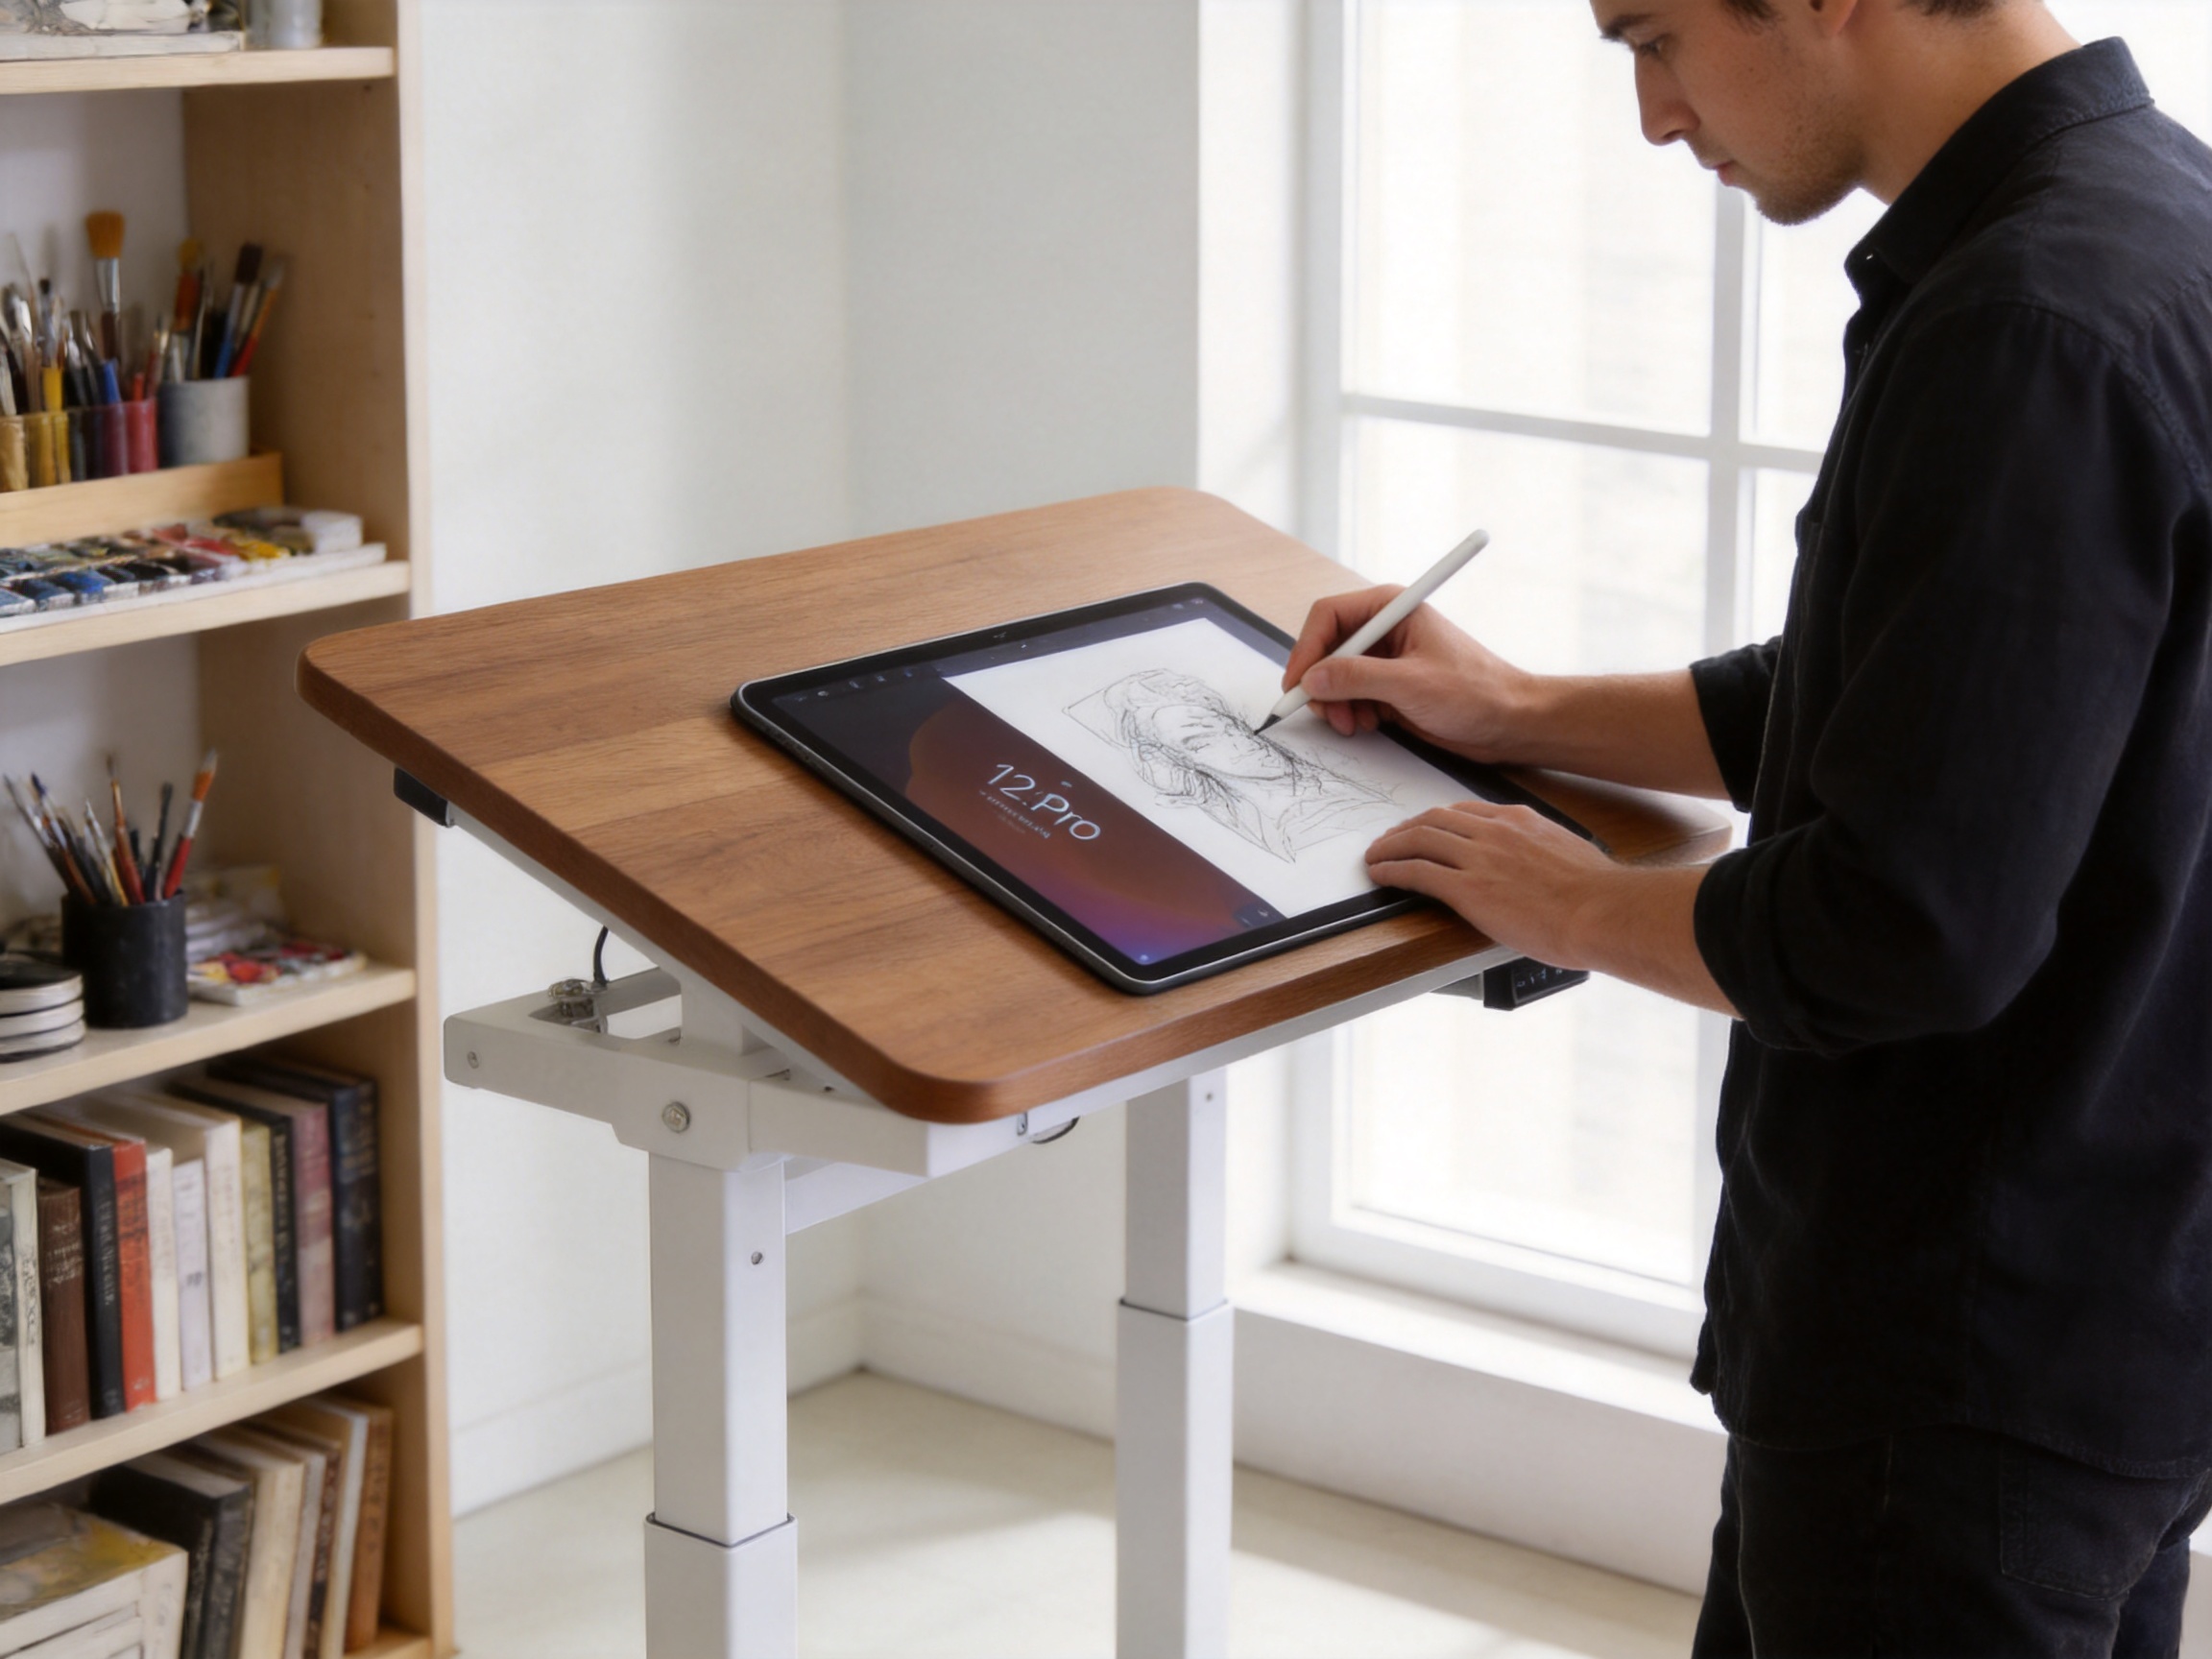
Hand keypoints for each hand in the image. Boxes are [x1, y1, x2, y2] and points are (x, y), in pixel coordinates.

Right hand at [1282, 587, 1535, 757]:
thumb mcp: (1411, 684)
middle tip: (1327, 714)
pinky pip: (1350, 695)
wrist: (1509, 722)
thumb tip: (1312, 678)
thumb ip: (1358, 678)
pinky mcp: (1388, 686)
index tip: (1298, 684)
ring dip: (1335, 703)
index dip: (1307, 649)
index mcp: (1392, 608)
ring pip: (1334, 676)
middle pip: (1326, 648)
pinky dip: (1350, 713)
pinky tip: (1368, 725)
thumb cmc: (1475, 692)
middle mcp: (1384, 629)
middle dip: (1321, 683)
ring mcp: (1385, 659)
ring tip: (1353, 725)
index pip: (1329, 616)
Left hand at [1365, 800, 1616, 967]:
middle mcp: (1495, 831)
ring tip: (1375, 856)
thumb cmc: (1596, 895)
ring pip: (1418, 840)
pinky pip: (1417, 871)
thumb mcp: (1568, 853)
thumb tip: (1539, 865)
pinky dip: (1392, 870)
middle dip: (1405, 829)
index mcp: (1520, 821)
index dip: (1436, 819)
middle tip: (1389, 840)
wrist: (1601, 911)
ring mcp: (1479, 858)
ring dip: (1389, 847)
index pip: (1464, 811)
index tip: (1424, 827)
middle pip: (1433, 819)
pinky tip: (1380, 874)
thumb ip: (1542, 850)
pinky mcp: (1468, 889)